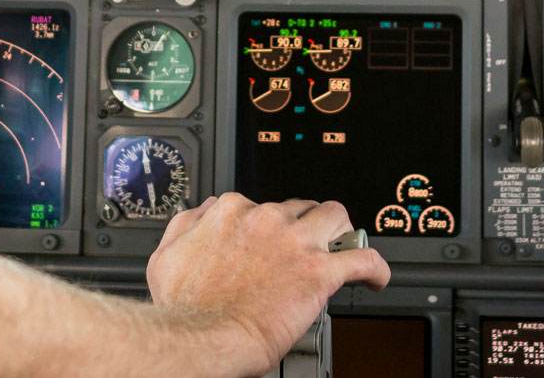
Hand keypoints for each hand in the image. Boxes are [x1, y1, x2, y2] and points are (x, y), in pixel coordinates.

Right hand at [146, 193, 392, 373]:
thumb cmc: (186, 308)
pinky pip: (363, 258)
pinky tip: (376, 278)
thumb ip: (186, 225)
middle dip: (304, 225)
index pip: (259, 205)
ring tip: (342, 246)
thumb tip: (200, 214)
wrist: (204, 338)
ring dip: (340, 231)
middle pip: (298, 208)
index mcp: (230, 212)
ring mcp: (296, 242)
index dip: (268, 225)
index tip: (271, 240)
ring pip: (335, 217)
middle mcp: (265, 219)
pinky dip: (375, 267)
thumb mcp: (167, 256)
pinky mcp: (321, 270)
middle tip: (305, 246)